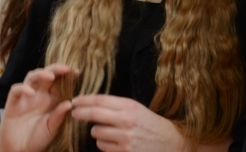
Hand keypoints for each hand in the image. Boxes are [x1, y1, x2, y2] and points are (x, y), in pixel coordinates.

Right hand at [0, 64, 76, 151]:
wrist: (19, 151)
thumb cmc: (38, 140)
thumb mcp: (52, 129)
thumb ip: (59, 116)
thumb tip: (70, 103)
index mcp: (52, 100)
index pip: (59, 82)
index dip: (67, 75)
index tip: (77, 72)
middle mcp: (39, 95)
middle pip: (46, 74)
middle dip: (56, 69)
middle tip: (65, 69)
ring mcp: (26, 98)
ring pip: (32, 77)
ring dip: (41, 73)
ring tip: (50, 76)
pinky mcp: (13, 103)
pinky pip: (16, 90)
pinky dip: (23, 88)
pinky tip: (31, 92)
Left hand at [71, 95, 187, 151]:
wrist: (171, 143)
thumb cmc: (153, 125)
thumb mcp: (138, 110)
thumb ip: (118, 107)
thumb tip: (93, 106)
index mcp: (131, 106)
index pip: (101, 100)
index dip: (85, 99)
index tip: (75, 100)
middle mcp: (126, 120)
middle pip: (94, 114)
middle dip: (80, 112)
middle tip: (73, 112)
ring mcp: (124, 138)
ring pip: (96, 132)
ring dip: (96, 132)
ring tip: (108, 131)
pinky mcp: (124, 151)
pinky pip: (102, 146)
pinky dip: (104, 144)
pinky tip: (114, 142)